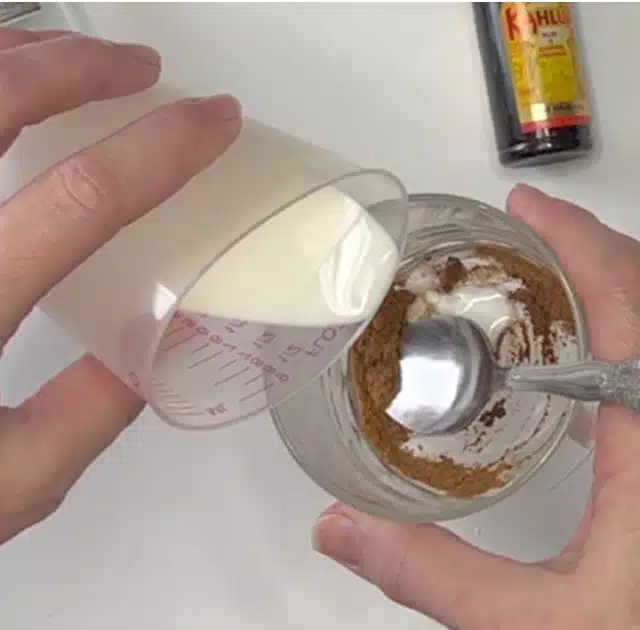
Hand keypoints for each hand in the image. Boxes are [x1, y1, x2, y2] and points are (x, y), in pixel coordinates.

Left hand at [0, 28, 240, 543]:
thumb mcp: (12, 482)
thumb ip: (92, 416)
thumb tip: (160, 347)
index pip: (80, 200)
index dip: (160, 150)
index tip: (213, 124)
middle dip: (83, 71)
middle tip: (145, 71)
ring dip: (20, 58)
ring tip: (81, 59)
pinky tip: (1, 86)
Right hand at [313, 184, 639, 629]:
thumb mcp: (541, 625)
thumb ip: (439, 576)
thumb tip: (343, 529)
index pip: (629, 304)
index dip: (580, 243)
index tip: (528, 207)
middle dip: (589, 252)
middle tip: (525, 235)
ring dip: (610, 288)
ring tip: (546, 280)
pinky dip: (623, 336)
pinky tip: (582, 361)